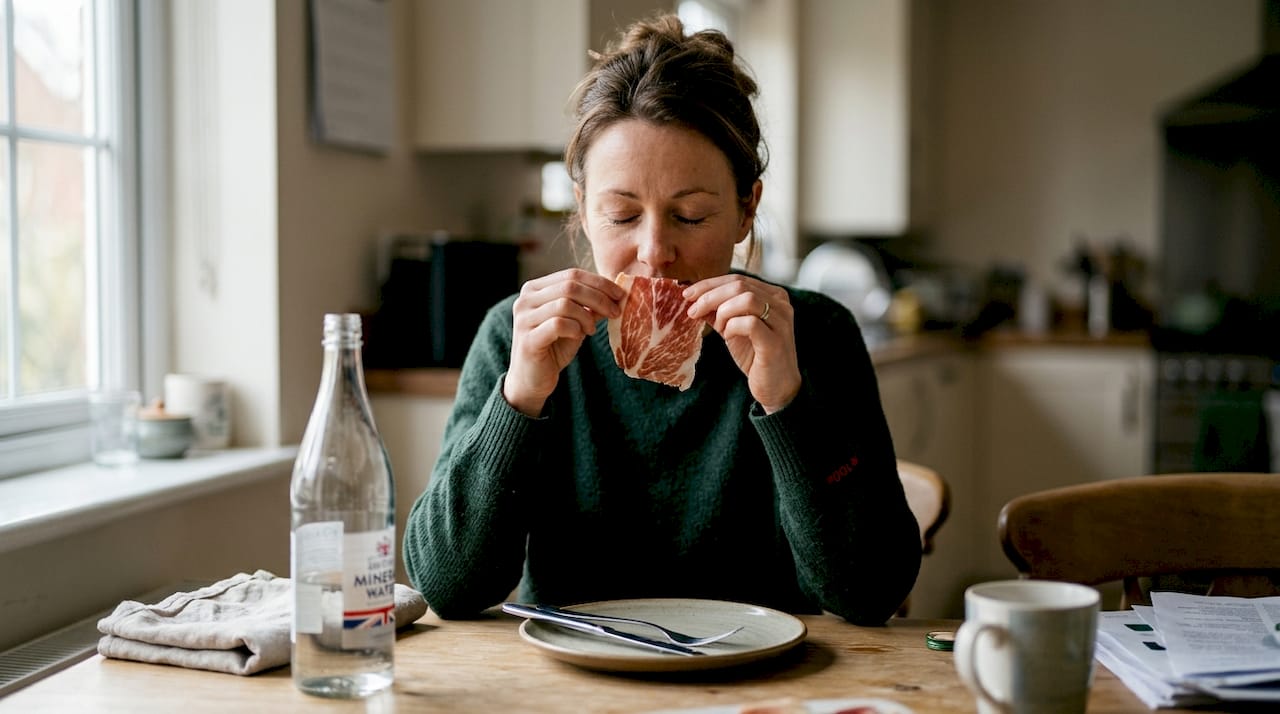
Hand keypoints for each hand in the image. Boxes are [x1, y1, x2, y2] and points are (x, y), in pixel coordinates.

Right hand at [504, 268, 623, 415]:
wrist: (532, 380)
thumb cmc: (554, 348)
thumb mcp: (575, 322)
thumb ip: (589, 306)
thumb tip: (615, 293)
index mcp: (535, 289)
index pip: (571, 274)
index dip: (599, 282)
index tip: (619, 294)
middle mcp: (525, 299)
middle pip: (570, 286)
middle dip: (599, 298)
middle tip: (614, 311)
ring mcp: (523, 319)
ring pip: (565, 304)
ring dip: (586, 317)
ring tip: (591, 330)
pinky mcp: (528, 339)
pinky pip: (559, 324)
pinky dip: (576, 329)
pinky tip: (579, 336)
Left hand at [683, 275, 800, 412]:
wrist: (776, 388)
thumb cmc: (755, 356)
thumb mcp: (733, 329)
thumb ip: (718, 312)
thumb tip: (693, 298)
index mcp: (773, 296)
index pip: (737, 279)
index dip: (709, 284)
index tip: (687, 294)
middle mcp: (781, 304)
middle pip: (739, 285)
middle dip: (709, 296)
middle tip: (693, 311)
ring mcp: (780, 322)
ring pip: (746, 299)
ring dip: (723, 312)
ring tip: (719, 328)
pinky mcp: (775, 341)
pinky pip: (749, 323)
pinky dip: (732, 327)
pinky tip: (728, 337)